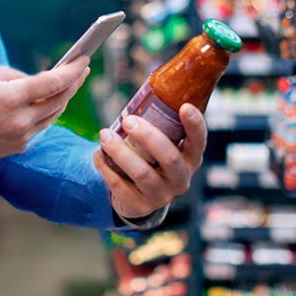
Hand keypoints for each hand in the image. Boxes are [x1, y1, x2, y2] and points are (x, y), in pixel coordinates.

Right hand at [0, 57, 90, 179]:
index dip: (73, 69)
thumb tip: (35, 81)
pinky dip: (46, 113)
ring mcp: (21, 137)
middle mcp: (21, 121)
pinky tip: (46, 103)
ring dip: (63, 99)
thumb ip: (13, 75)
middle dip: (74, 83)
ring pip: (53, 116)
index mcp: (12, 98)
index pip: (55, 82)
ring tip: (68, 84)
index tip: (85, 59)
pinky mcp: (17, 147)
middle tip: (82, 68)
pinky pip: (39, 127)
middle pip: (60, 100)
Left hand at [92, 104, 206, 219]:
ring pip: (142, 173)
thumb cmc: (149, 158)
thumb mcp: (160, 144)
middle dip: (147, 136)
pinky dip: (105, 167)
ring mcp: (161, 195)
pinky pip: (120, 186)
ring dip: (120, 151)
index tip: (184, 106)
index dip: (194, 125)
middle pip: (169, 157)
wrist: (138, 197)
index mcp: (189, 158)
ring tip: (103, 134)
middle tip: (127, 119)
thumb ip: (157, 124)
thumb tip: (145, 89)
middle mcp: (180, 178)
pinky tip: (96, 154)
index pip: (198, 142)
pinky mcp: (140, 206)